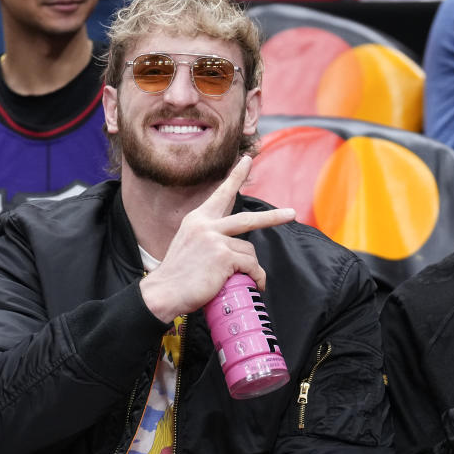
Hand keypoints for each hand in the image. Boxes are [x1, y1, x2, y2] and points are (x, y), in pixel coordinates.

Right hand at [139, 155, 295, 322]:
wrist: (163, 294)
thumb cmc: (177, 278)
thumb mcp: (189, 248)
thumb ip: (209, 240)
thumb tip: (233, 247)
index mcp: (196, 220)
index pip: (220, 194)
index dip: (235, 176)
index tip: (246, 160)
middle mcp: (205, 225)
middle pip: (247, 218)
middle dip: (273, 217)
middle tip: (291, 214)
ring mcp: (214, 239)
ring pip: (249, 251)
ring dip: (251, 269)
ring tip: (246, 281)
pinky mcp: (222, 255)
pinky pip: (251, 266)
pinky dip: (256, 277)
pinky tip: (254, 285)